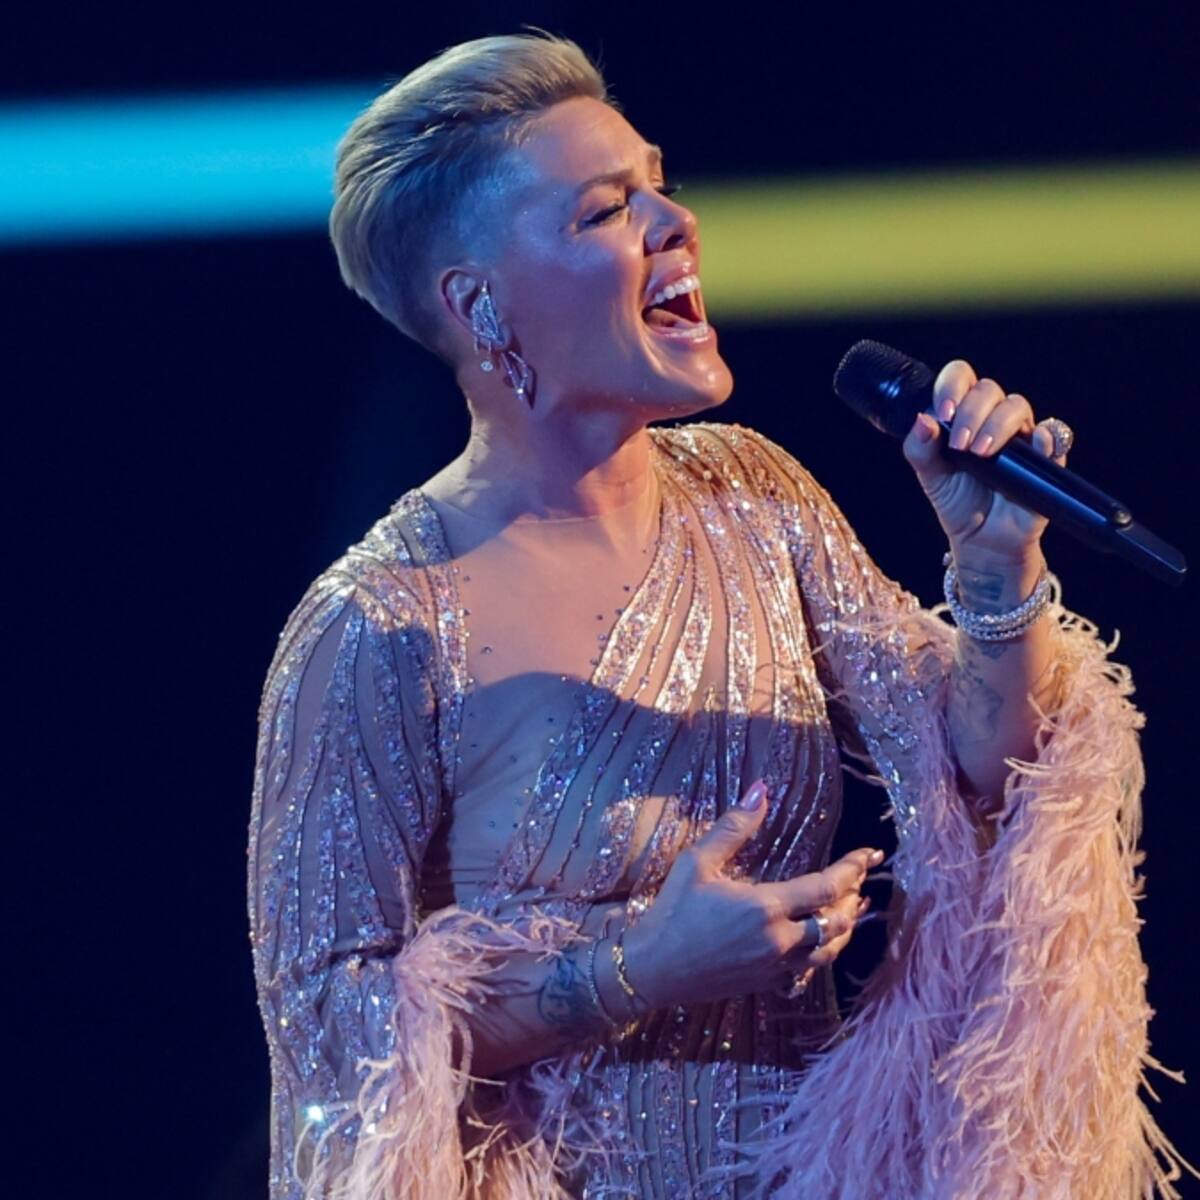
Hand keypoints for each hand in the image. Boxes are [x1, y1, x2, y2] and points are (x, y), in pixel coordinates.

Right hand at [621, 779, 880, 1007]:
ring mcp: (775, 967)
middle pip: (836, 921)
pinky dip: (825, 953)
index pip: (826, 888)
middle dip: (854, 897)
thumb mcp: (697, 862)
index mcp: (765, 907)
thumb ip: (734, 827)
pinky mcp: (766, 984)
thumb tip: (761, 789)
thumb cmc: (672, 912)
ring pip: (829, 950)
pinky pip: (810, 970)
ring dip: (846, 928)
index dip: (852, 869)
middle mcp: (779, 941)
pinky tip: (823, 944)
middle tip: (861, 878)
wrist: (652, 970)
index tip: (870, 854)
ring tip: (854, 908)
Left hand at [901, 359, 1069, 564]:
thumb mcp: (930, 477)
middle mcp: (993, 418)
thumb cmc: (957, 501)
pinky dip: (1049, 435)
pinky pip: (1057, 435)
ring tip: (980, 453)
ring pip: (1017, 406)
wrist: (981, 539)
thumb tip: (922, 420)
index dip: (952, 386)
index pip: (961, 377)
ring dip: (997, 425)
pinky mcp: (1046, 457)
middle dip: (971, 413)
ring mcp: (1021, 436)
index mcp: (963, 414)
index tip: (942, 413)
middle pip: (989, 390)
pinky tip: (1035, 444)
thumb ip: (920, 449)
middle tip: (959, 445)